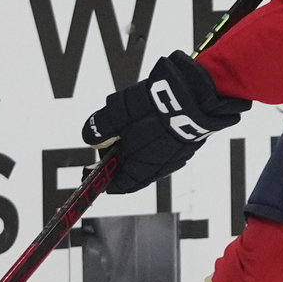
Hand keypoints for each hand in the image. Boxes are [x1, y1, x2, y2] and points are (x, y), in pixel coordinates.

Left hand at [82, 52, 249, 194]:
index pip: (117, 185)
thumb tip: (90, 135)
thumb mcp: (115, 116)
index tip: (94, 169)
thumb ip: (98, 128)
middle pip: (133, 172)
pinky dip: (154, 141)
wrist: (192, 96)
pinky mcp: (187, 144)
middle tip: (110, 142)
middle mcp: (159, 169)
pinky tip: (151, 123)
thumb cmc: (154, 110)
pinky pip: (165, 148)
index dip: (102, 177)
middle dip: (120, 158)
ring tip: (130, 127)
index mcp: (139, 170)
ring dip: (138, 148)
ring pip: (150, 159)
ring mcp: (176, 157)